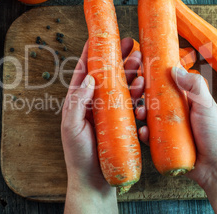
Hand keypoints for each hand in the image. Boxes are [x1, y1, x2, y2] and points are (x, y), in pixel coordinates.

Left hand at [61, 38, 143, 212]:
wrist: (94, 180)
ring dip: (132, 72)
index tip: (101, 37)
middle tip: (133, 46)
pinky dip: (139, 93)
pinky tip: (145, 87)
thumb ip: (77, 102)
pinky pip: (131, 102)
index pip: (84, 70)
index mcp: (78, 100)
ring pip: (122, 85)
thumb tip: (89, 77)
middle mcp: (94, 102)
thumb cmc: (78, 154)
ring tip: (141, 63)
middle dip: (119, 58)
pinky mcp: (121, 121)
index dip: (92, 52)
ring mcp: (109, 111)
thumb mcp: (72, 127)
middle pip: (107, 74)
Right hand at [139, 66, 216, 212]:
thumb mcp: (207, 106)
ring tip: (139, 112)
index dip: (153, 78)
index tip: (142, 71)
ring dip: (140, 112)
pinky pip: (149, 137)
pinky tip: (144, 132)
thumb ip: (194, 86)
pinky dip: (144, 133)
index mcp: (185, 100)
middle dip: (141, 93)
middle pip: (152, 99)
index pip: (166, 84)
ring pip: (148, 117)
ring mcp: (168, 129)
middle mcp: (175, 113)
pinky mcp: (163, 145)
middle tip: (136, 90)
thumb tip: (174, 69)